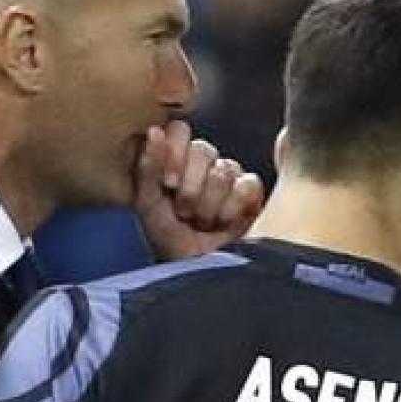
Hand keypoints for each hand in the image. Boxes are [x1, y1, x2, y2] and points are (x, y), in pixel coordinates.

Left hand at [134, 120, 263, 260]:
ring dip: (208, 205)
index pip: (180, 130)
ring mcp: (231, 175)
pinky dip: (231, 209)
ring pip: (224, 171)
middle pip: (203, 149)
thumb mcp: (148, 204)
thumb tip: (154, 131)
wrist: (194, 270)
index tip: (168, 184)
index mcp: (177, 159)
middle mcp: (205, 163)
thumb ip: (148, 167)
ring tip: (202, 223)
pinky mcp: (252, 193)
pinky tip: (223, 223)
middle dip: (190, 189)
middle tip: (184, 213)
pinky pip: (246, 185)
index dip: (174, 153)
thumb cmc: (168, 238)